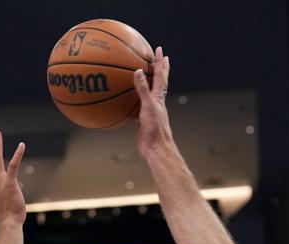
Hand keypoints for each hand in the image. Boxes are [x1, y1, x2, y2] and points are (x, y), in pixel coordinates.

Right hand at [134, 46, 172, 160]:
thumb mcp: (148, 106)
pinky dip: (134, 100)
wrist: (156, 149)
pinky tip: (127, 100)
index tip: (159, 50)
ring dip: (148, 83)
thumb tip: (139, 70)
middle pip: (159, 82)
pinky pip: (137, 106)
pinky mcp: (143, 121)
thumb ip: (143, 89)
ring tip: (145, 74)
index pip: (160, 76)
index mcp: (159, 97)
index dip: (160, 62)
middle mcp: (156, 102)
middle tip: (161, 57)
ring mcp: (150, 111)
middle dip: (160, 69)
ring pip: (149, 93)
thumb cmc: (155, 128)